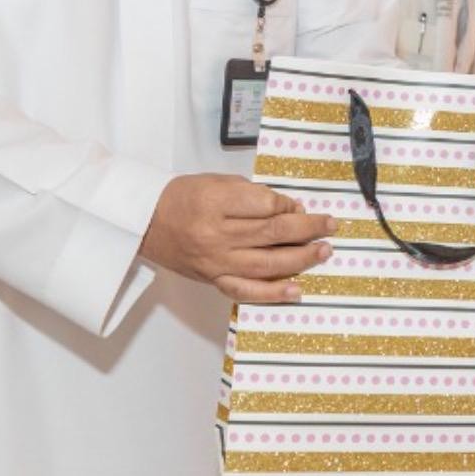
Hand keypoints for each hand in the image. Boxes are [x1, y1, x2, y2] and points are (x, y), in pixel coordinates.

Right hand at [141, 173, 332, 304]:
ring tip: (323, 251)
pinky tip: (296, 290)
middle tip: (329, 225)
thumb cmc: (181, 198)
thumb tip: (289, 209)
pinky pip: (247, 290)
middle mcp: (217, 235)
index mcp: (215, 203)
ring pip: (268, 263)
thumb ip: (253, 195)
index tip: (298, 204)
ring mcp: (216, 261)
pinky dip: (273, 293)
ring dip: (301, 259)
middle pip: (273, 234)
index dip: (288, 205)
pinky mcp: (214, 279)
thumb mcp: (216, 182)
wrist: (145, 223)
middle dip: (307, 229)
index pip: (266, 206)